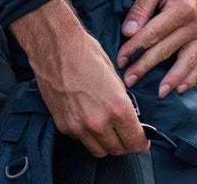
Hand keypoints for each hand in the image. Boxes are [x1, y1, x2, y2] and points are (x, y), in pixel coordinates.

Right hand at [11, 0, 147, 156]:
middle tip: (124, 133)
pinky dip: (86, 135)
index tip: (142, 140)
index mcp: (118, 108)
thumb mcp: (115, 75)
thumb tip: (128, 117)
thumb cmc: (86, 53)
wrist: (54, 46)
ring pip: (99, 151)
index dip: (142, 143)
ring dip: (105, 143)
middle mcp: (99, 122)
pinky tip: (86, 119)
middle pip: (118, 150)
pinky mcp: (62, 125)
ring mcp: (79, 126)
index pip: (136, 142)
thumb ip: (122, 101)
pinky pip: (80, 140)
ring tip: (106, 129)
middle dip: (124, 143)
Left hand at [116, 0, 196, 95]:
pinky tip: (181, 89)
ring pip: (186, 61)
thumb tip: (128, 33)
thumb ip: (140, 8)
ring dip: (171, 79)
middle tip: (128, 81)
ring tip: (158, 93)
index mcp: (181, 8)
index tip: (119, 60)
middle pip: (166, 50)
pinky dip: (192, 77)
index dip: (134, 48)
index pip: (153, 34)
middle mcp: (194, 23)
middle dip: (145, 66)